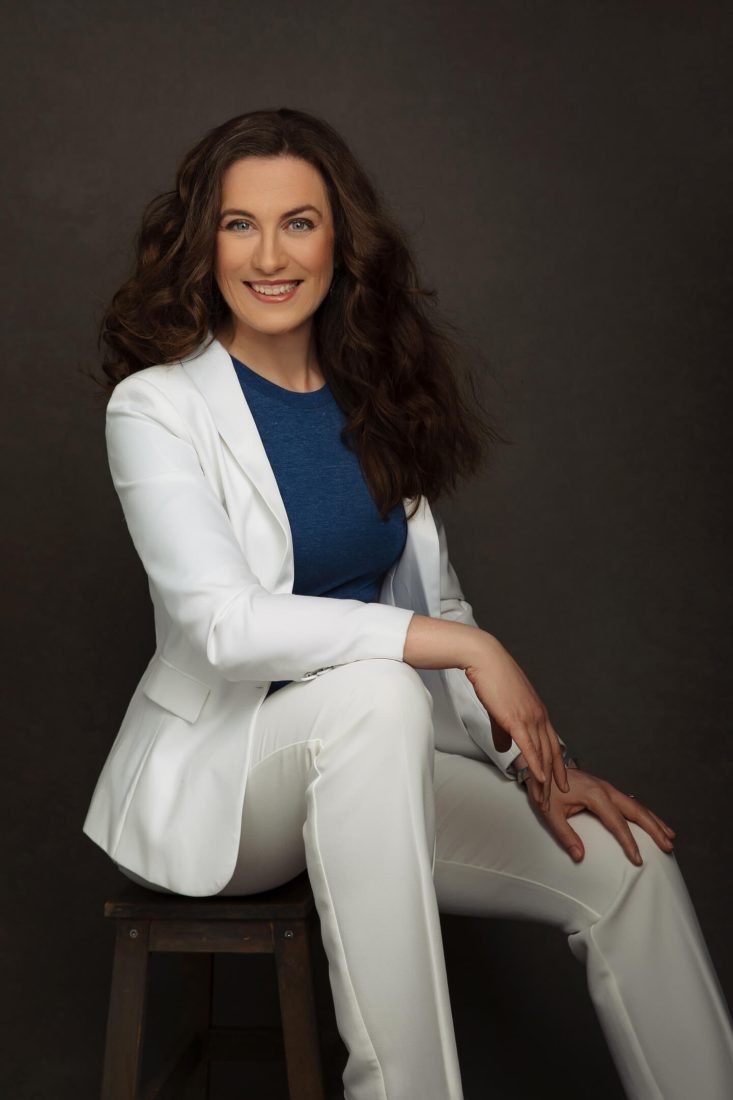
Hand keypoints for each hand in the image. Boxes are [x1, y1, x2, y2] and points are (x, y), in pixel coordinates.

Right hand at [464, 634, 569, 811]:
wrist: (485, 659)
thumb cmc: (492, 679)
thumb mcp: (500, 709)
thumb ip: (504, 731)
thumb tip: (505, 749)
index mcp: (538, 713)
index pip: (552, 745)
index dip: (557, 766)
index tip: (559, 782)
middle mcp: (539, 716)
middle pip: (551, 754)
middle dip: (552, 780)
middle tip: (552, 800)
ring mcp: (530, 718)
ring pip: (542, 755)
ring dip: (543, 780)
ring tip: (543, 799)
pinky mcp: (517, 719)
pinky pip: (530, 747)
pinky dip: (536, 765)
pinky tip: (540, 778)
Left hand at [519, 761, 676, 863]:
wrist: (541, 766)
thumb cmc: (545, 789)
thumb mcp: (550, 813)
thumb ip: (565, 835)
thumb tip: (580, 856)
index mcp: (595, 795)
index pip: (618, 823)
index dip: (629, 842)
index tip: (638, 859)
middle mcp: (606, 789)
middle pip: (637, 811)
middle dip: (654, 829)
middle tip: (669, 846)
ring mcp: (608, 788)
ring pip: (637, 805)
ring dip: (654, 820)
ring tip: (671, 836)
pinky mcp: (606, 789)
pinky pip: (630, 802)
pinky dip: (644, 813)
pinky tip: (653, 821)